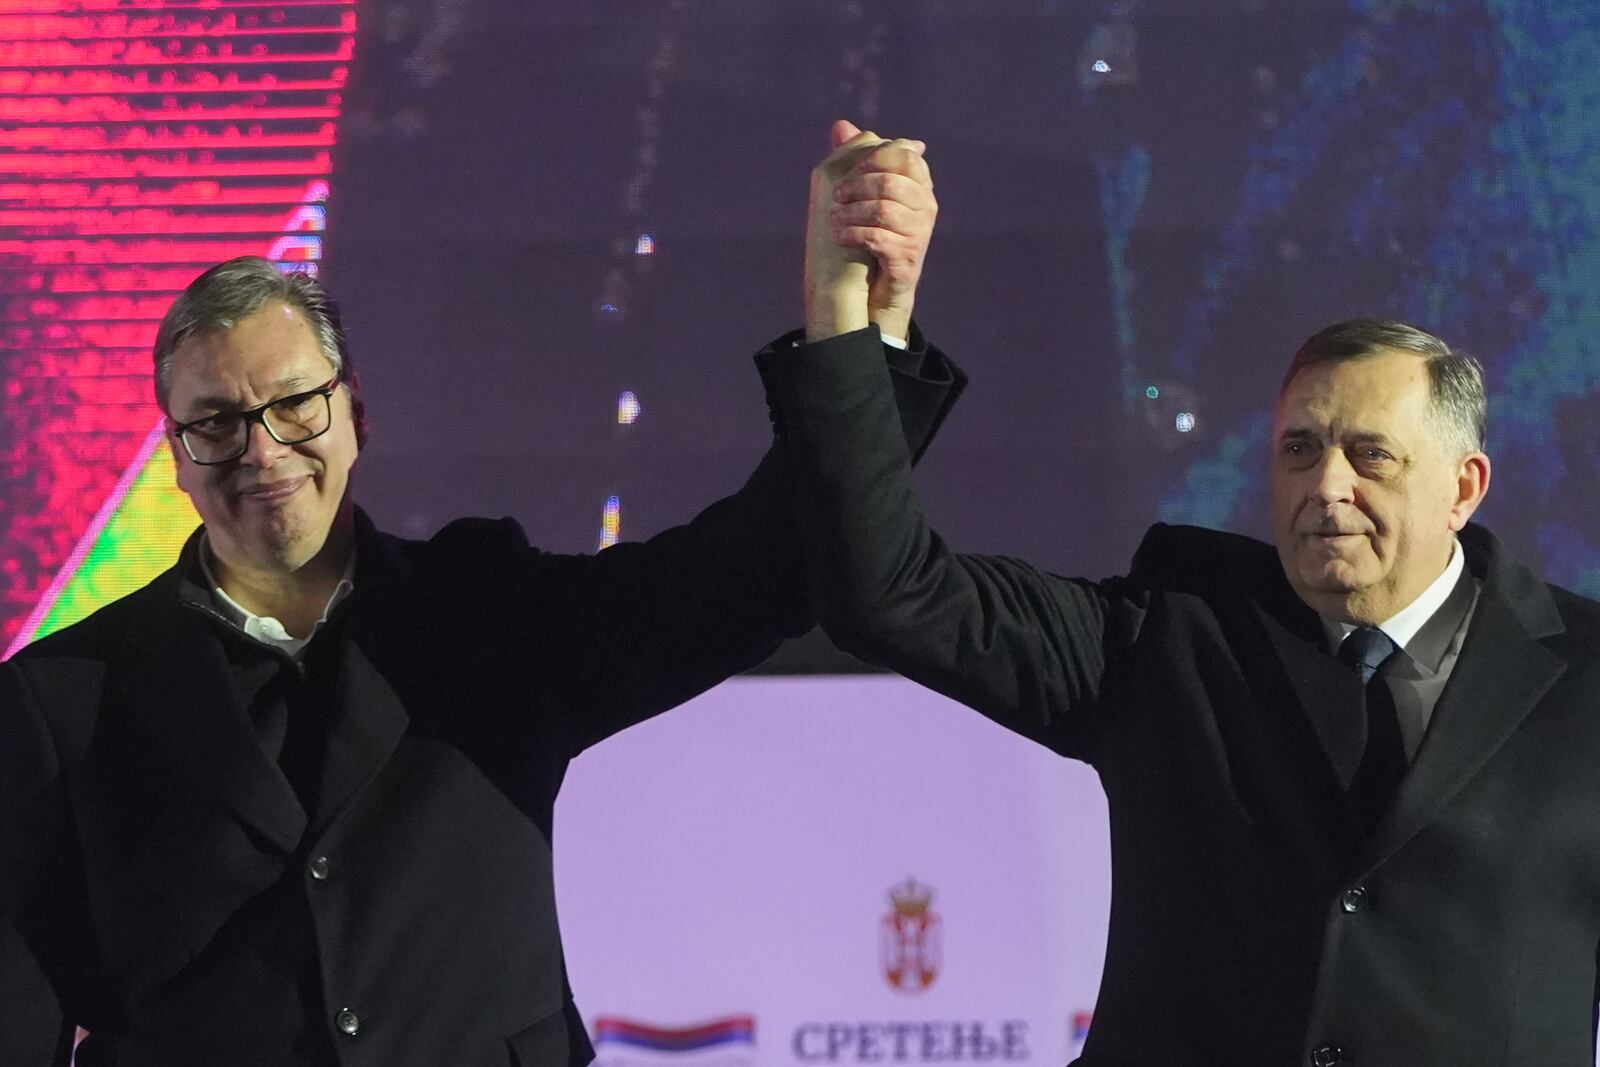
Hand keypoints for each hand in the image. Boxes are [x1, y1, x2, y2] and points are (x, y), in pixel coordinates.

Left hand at [805, 120, 935, 342]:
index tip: (849, 172)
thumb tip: (841, 125)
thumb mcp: (862, 193)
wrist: (877, 288)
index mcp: (919, 184)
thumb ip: (854, 158)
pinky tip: (839, 236)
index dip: (873, 159)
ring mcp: (920, 233)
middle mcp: (926, 206)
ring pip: (883, 210)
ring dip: (851, 213)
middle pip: (890, 182)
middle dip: (856, 187)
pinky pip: (878, 238)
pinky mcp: (908, 258)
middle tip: (835, 197)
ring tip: (834, 219)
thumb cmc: (871, 234)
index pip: (903, 155)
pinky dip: (853, 234)